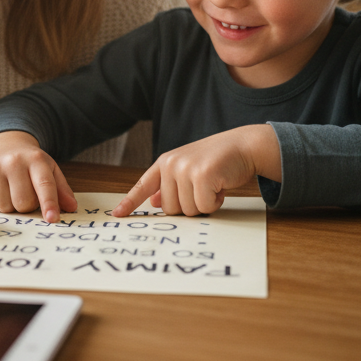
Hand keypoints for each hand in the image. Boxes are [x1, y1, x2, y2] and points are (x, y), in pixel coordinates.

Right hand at [0, 131, 76, 223]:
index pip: (44, 185)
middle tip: (27, 194)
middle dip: (28, 206)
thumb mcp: (50, 171)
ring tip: (12, 191)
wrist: (7, 147)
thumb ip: (62, 191)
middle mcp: (14, 160)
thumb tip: (71, 208)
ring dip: (11, 206)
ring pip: (5, 207)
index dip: (49, 203)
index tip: (52, 219)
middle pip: (23, 202)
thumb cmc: (32, 165)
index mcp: (36, 159)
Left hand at [112, 124, 280, 216]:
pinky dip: (216, 202)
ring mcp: (185, 169)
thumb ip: (171, 185)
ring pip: (187, 210)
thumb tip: (154, 203)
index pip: (143, 186)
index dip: (130, 202)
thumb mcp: (189, 169)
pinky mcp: (201, 175)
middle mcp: (171, 164)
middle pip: (170, 209)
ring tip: (213, 184)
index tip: (117, 214)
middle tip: (204, 188)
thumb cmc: (218, 160)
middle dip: (190, 205)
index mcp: (165, 163)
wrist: (243, 146)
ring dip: (204, 204)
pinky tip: (221, 185)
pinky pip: (204, 206)